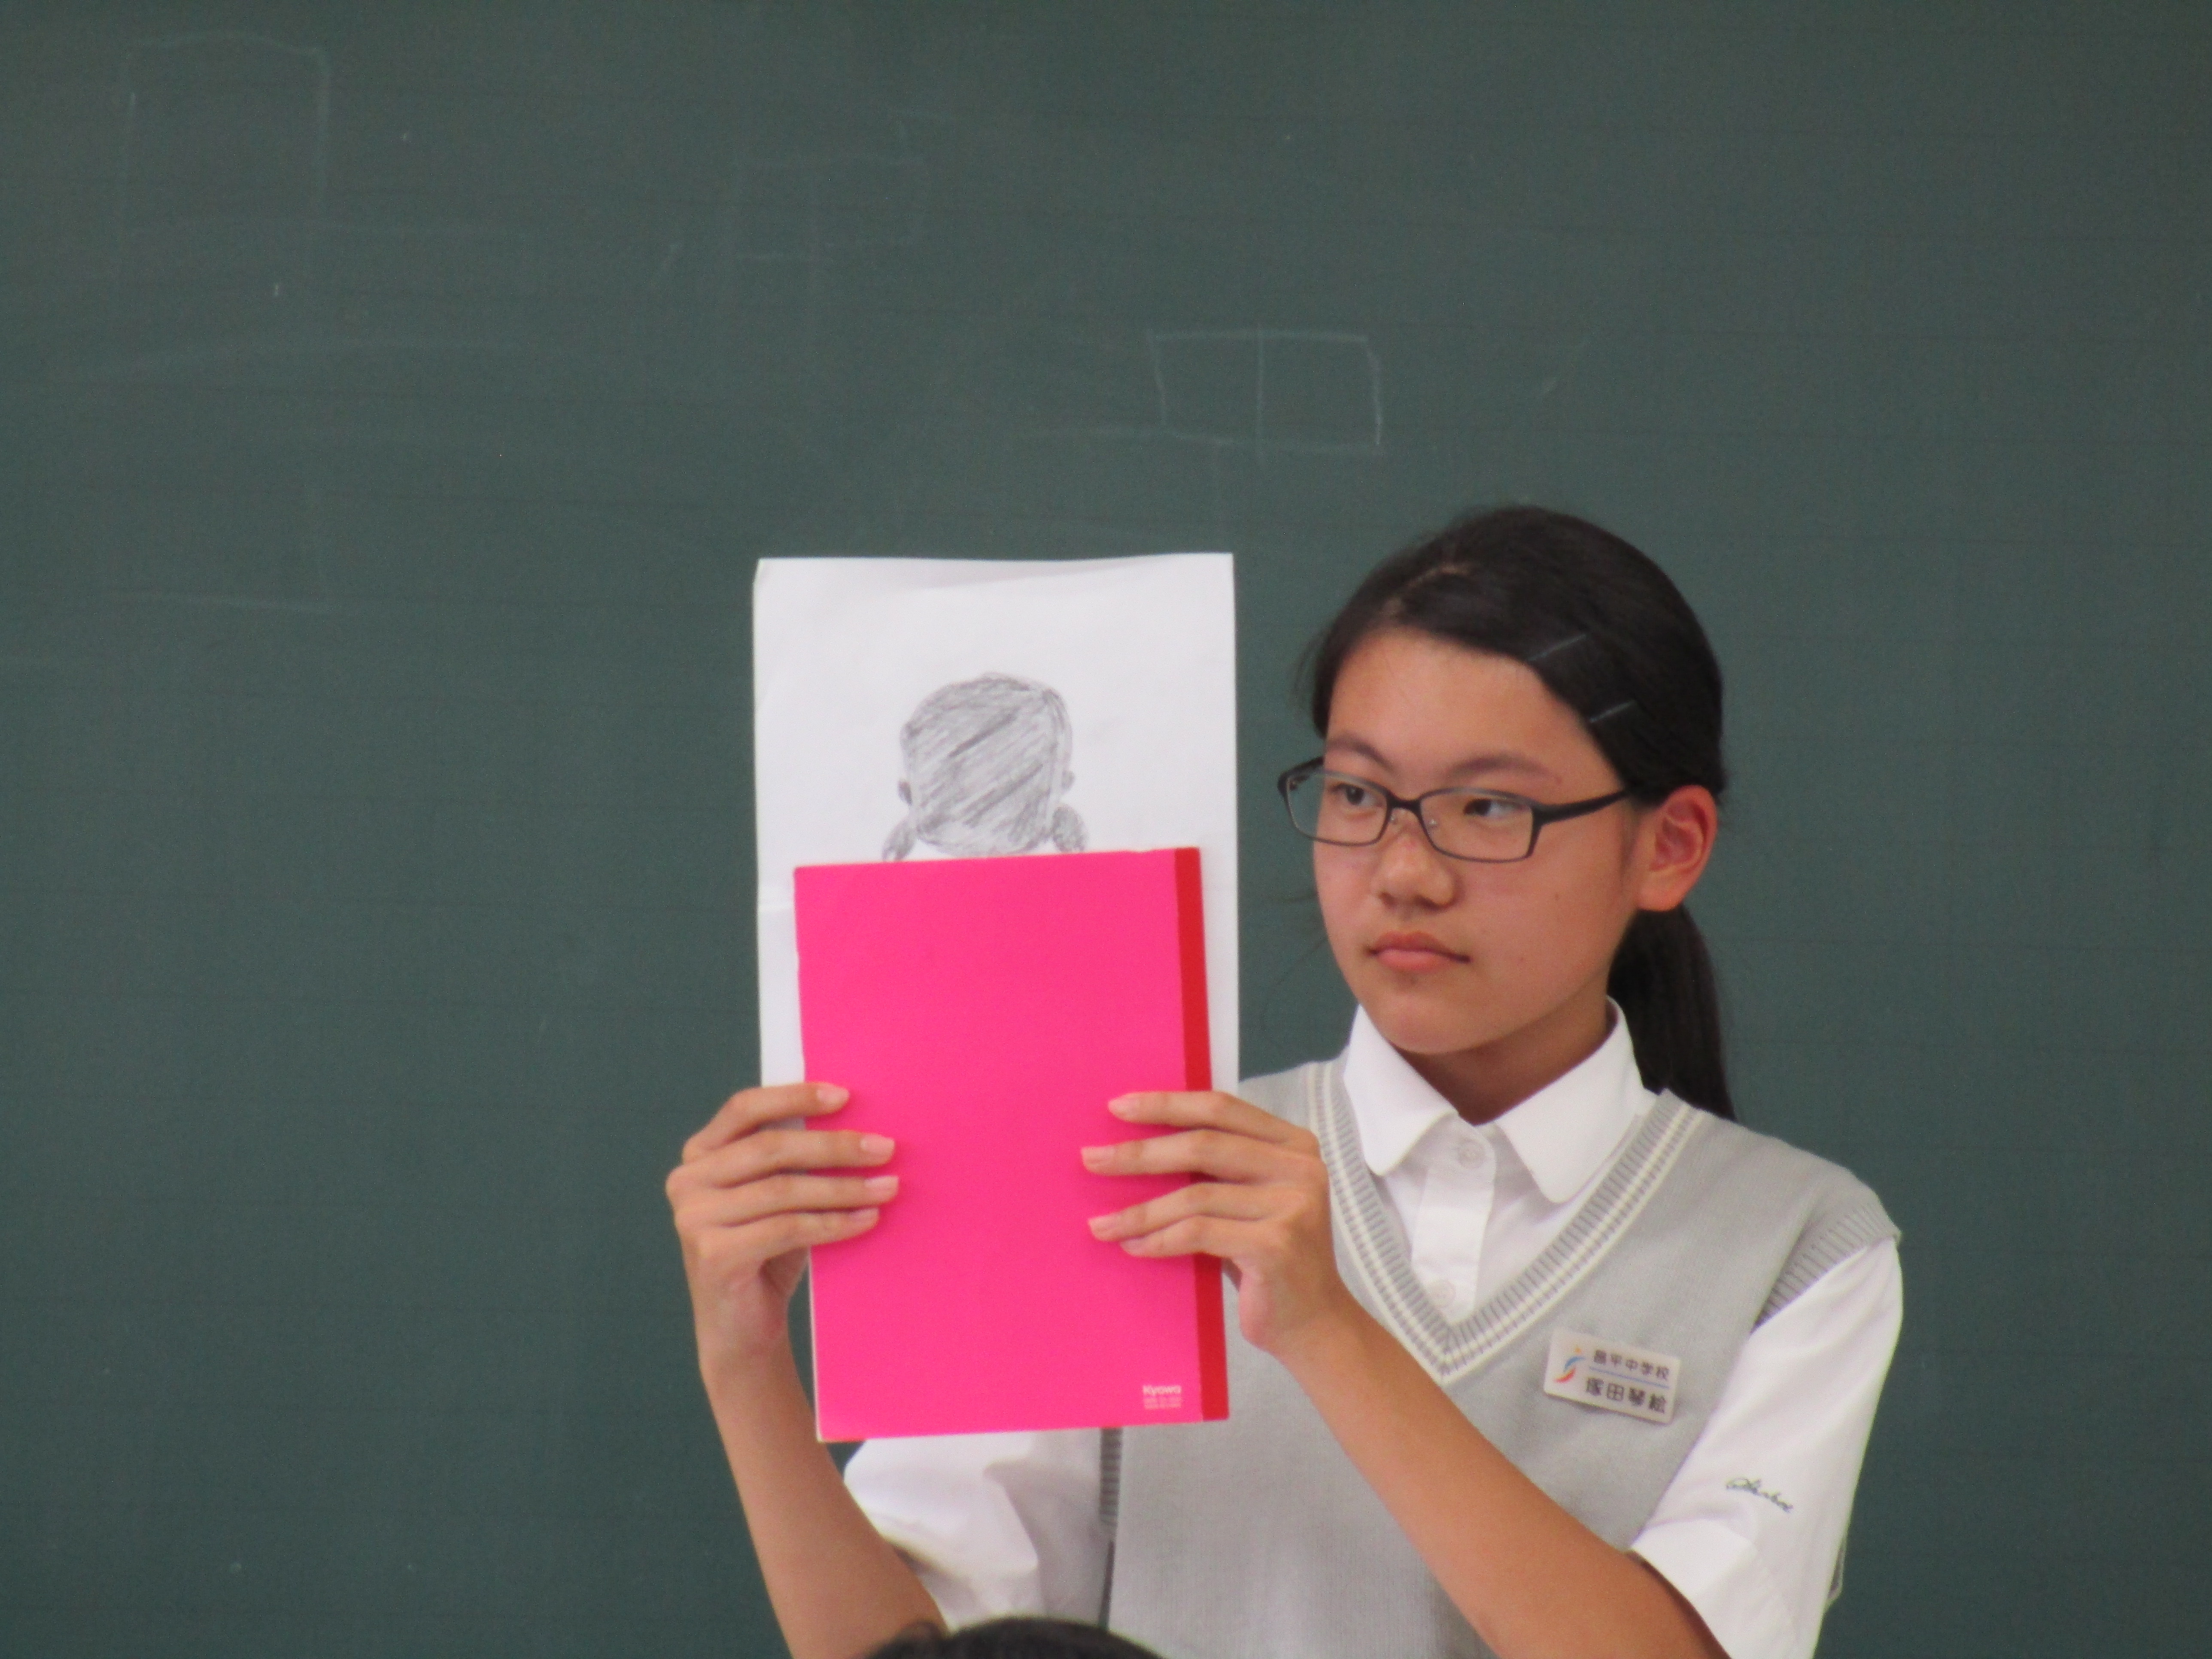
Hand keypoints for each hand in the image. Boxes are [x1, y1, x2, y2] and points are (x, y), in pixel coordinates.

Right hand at [666, 1082, 897, 1374]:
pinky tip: (867, 1220)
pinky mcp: (713, 1254)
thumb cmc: (767, 1254)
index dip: (794, 1096)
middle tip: (884, 1148)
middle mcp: (687, 1181)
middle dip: (834, 1146)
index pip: (744, 1108)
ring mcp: (694, 1219)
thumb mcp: (776, 1199)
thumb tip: (858, 1126)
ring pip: (784, 1190)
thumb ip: (793, 1161)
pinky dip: (834, 1223)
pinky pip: (788, 1228)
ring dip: (843, 1187)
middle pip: (770, 1148)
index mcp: (699, 1155)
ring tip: (887, 1187)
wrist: (741, 1331)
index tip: (844, 1096)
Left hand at [1081, 1091, 1354, 1356]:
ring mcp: (1293, 1206)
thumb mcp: (1248, 1200)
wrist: (1313, 1324)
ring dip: (1139, 1211)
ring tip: (1100, 1223)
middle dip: (1140, 1153)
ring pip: (1195, 1196)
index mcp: (1293, 1143)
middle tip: (1091, 1160)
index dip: (1166, 1104)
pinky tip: (1132, 1247)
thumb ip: (1216, 1169)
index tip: (1116, 1107)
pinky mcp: (1276, 1245)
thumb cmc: (1265, 1258)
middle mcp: (1300, 1167)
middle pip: (1203, 1145)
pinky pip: (1198, 1234)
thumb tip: (1133, 1145)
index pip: (1220, 1108)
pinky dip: (1158, 1240)